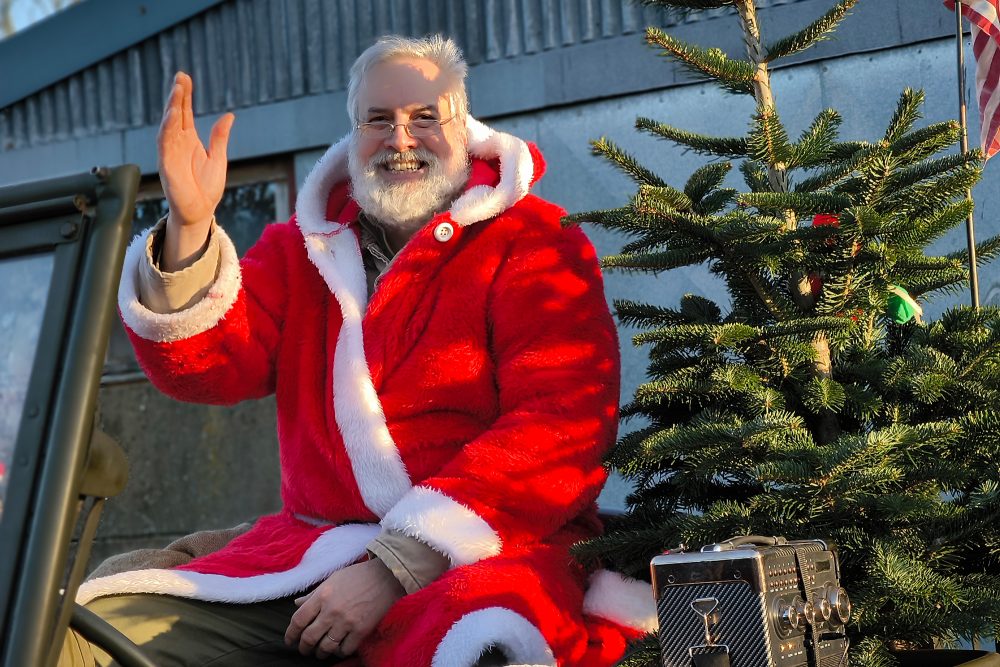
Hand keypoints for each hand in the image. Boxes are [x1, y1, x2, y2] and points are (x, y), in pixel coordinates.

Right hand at [157, 71, 233, 270]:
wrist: (200, 211)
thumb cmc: (207, 187)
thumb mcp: (218, 158)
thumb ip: (220, 137)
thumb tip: (229, 116)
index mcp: (189, 140)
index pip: (185, 112)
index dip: (184, 95)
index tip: (185, 78)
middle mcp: (177, 143)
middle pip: (175, 114)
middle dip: (177, 96)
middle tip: (180, 77)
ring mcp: (170, 153)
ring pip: (168, 126)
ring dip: (171, 108)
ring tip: (177, 91)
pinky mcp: (167, 166)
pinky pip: (165, 145)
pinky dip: (167, 130)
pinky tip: (171, 117)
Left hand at [284, 559, 404, 658]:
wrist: (386, 576)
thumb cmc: (358, 575)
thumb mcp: (332, 579)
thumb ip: (314, 594)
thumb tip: (297, 604)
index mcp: (322, 596)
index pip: (298, 620)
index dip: (290, 634)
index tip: (290, 640)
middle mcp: (331, 611)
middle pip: (309, 637)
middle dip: (304, 647)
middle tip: (304, 649)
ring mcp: (347, 622)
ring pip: (326, 647)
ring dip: (320, 653)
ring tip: (320, 652)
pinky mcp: (361, 630)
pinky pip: (345, 649)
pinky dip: (339, 652)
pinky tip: (339, 648)